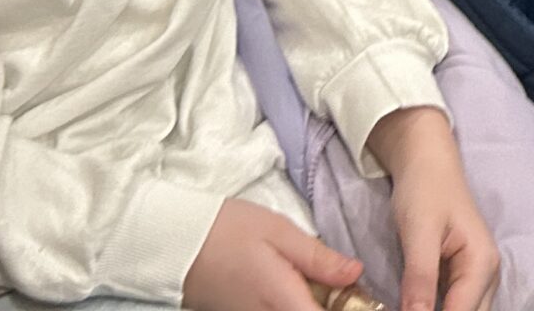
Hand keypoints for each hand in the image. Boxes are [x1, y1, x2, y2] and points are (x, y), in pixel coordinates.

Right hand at [183, 197, 365, 310]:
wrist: (174, 242)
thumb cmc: (227, 230)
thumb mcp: (278, 231)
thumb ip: (318, 258)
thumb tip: (356, 273)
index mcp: (283, 300)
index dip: (349, 309)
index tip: (359, 295)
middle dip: (329, 305)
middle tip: (341, 285)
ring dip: (311, 304)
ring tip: (321, 285)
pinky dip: (292, 306)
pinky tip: (296, 287)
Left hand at [369, 107, 501, 310]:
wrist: (427, 162)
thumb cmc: (425, 188)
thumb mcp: (419, 231)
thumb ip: (420, 277)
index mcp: (481, 264)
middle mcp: (487, 275)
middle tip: (404, 310)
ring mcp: (476, 277)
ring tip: (408, 304)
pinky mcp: (461, 278)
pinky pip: (453, 305)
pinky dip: (436, 308)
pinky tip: (414, 305)